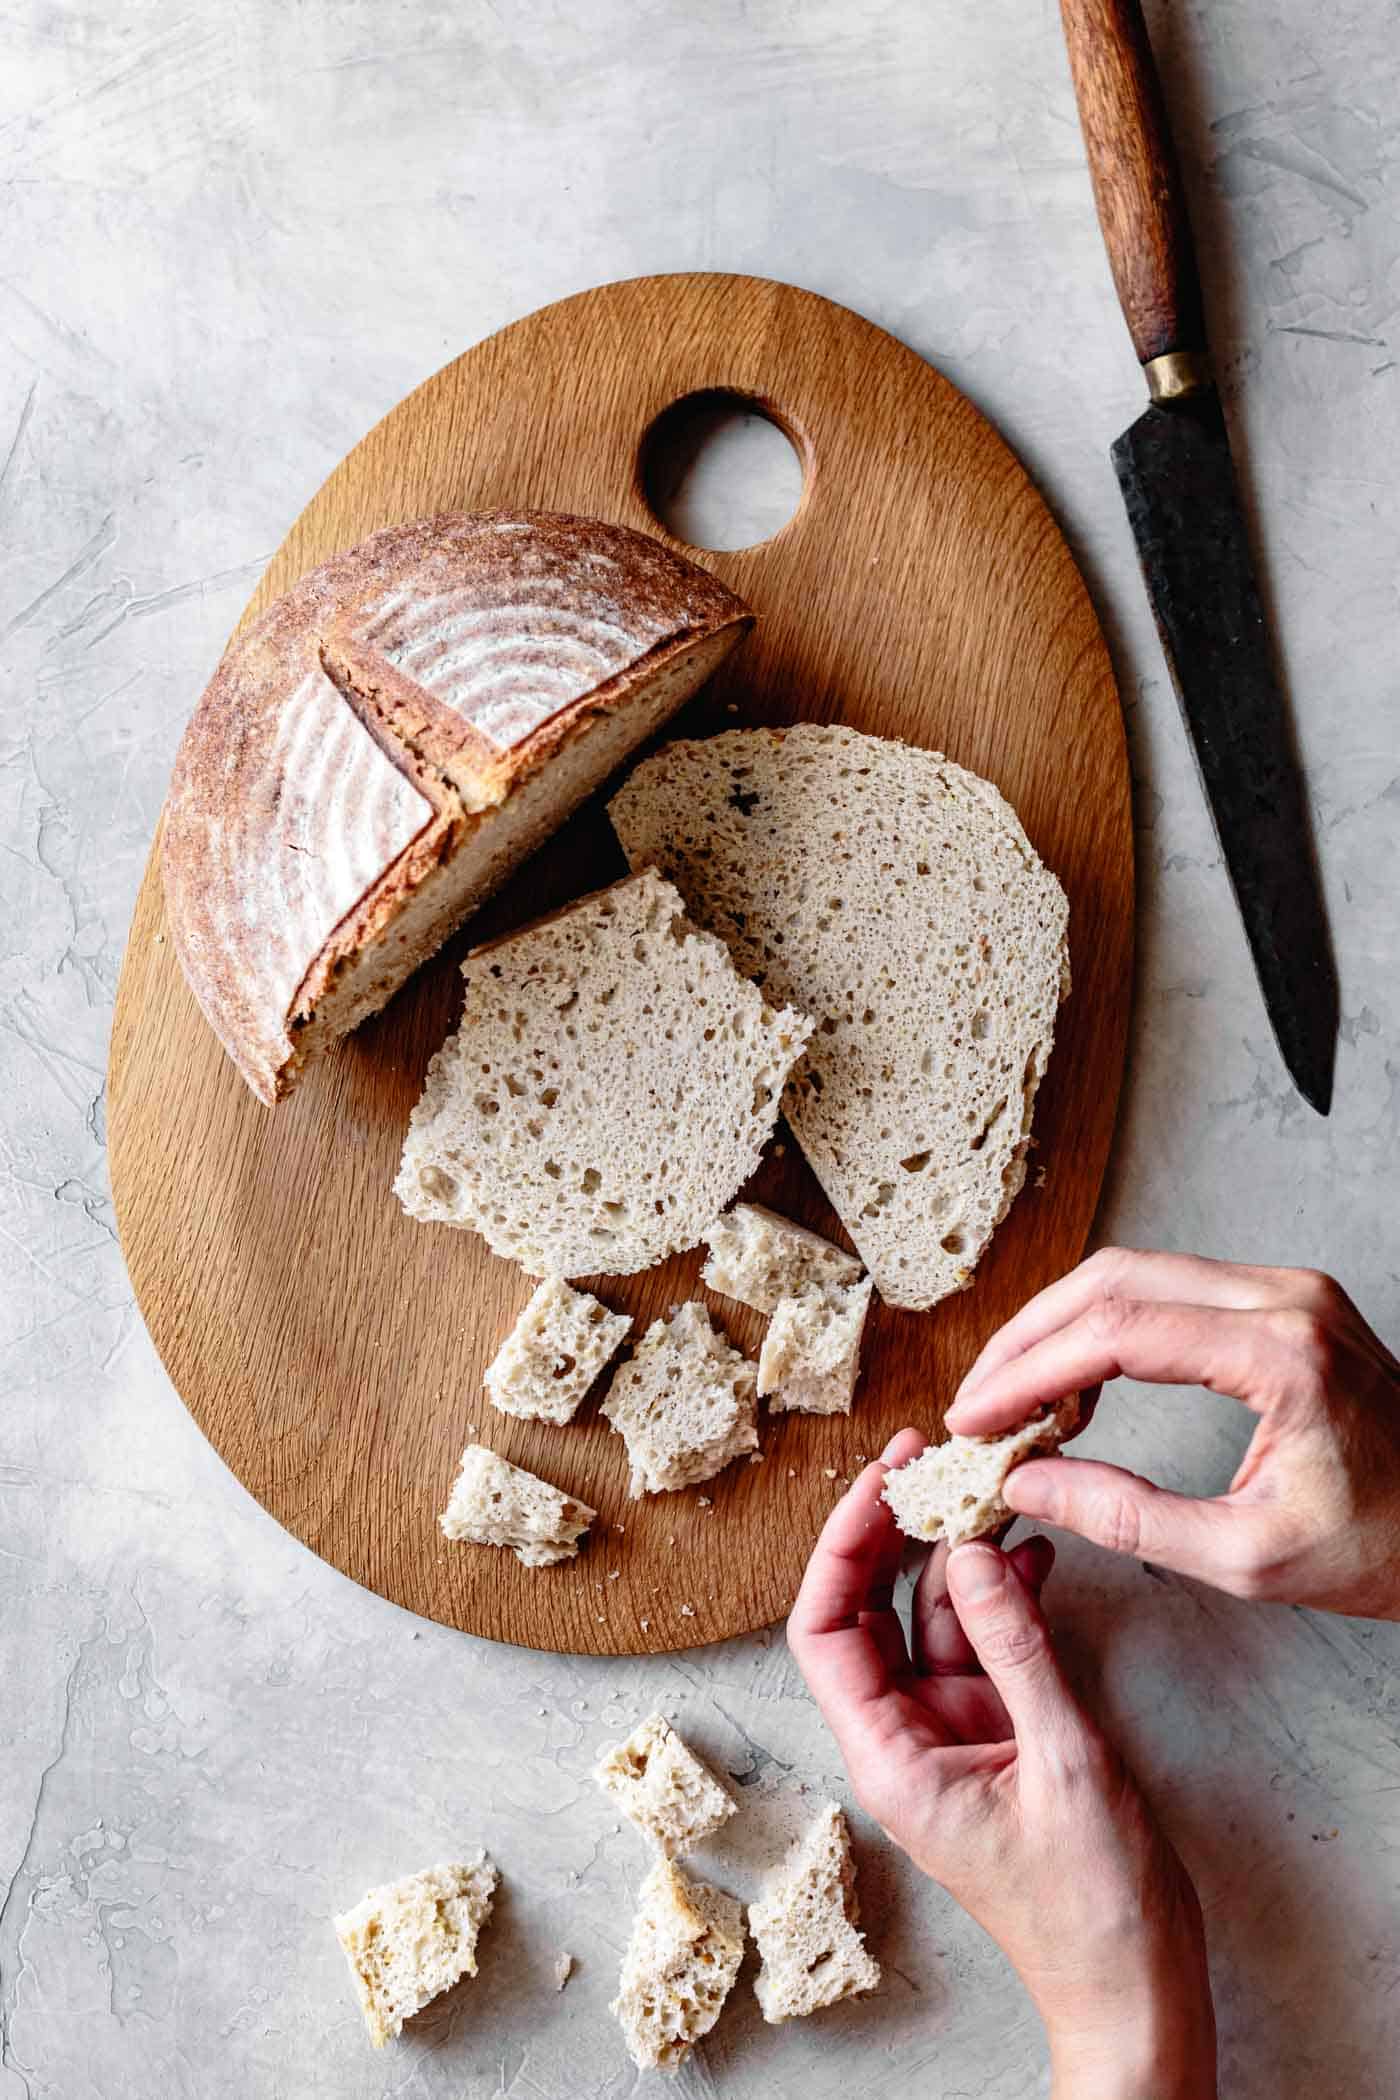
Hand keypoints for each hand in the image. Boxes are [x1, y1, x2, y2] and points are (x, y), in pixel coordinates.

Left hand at [788, 1432, 1216, 2099]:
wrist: (1138, 1990)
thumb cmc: (1094, 1909)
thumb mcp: (1063, 1762)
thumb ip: (1018, 1650)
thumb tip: (973, 1548)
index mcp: (890, 1758)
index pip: (824, 1631)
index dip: (842, 1546)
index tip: (882, 1479)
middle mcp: (905, 1736)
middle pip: (867, 1611)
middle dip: (890, 1531)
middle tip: (926, 1457)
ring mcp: (950, 1731)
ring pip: (932, 1618)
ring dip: (959, 1554)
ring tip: (990, 1487)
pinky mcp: (996, 1732)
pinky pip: (983, 1645)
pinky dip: (1003, 1595)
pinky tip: (1032, 1554)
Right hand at [945, 1248, 1399, 1618]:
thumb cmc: (1381, 1548)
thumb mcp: (1246, 1557)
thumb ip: (1127, 1517)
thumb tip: (1027, 1482)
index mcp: (1282, 1355)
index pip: (1118, 1333)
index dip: (1029, 1373)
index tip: (976, 1419)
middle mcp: (1285, 1300)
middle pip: (1115, 1281)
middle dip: (1029, 1339)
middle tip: (978, 1403)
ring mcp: (1288, 1290)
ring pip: (1136, 1273)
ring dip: (1062, 1327)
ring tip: (1015, 1398)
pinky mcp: (1284, 1299)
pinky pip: (1171, 1287)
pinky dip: (1109, 1325)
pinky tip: (1079, 1384)